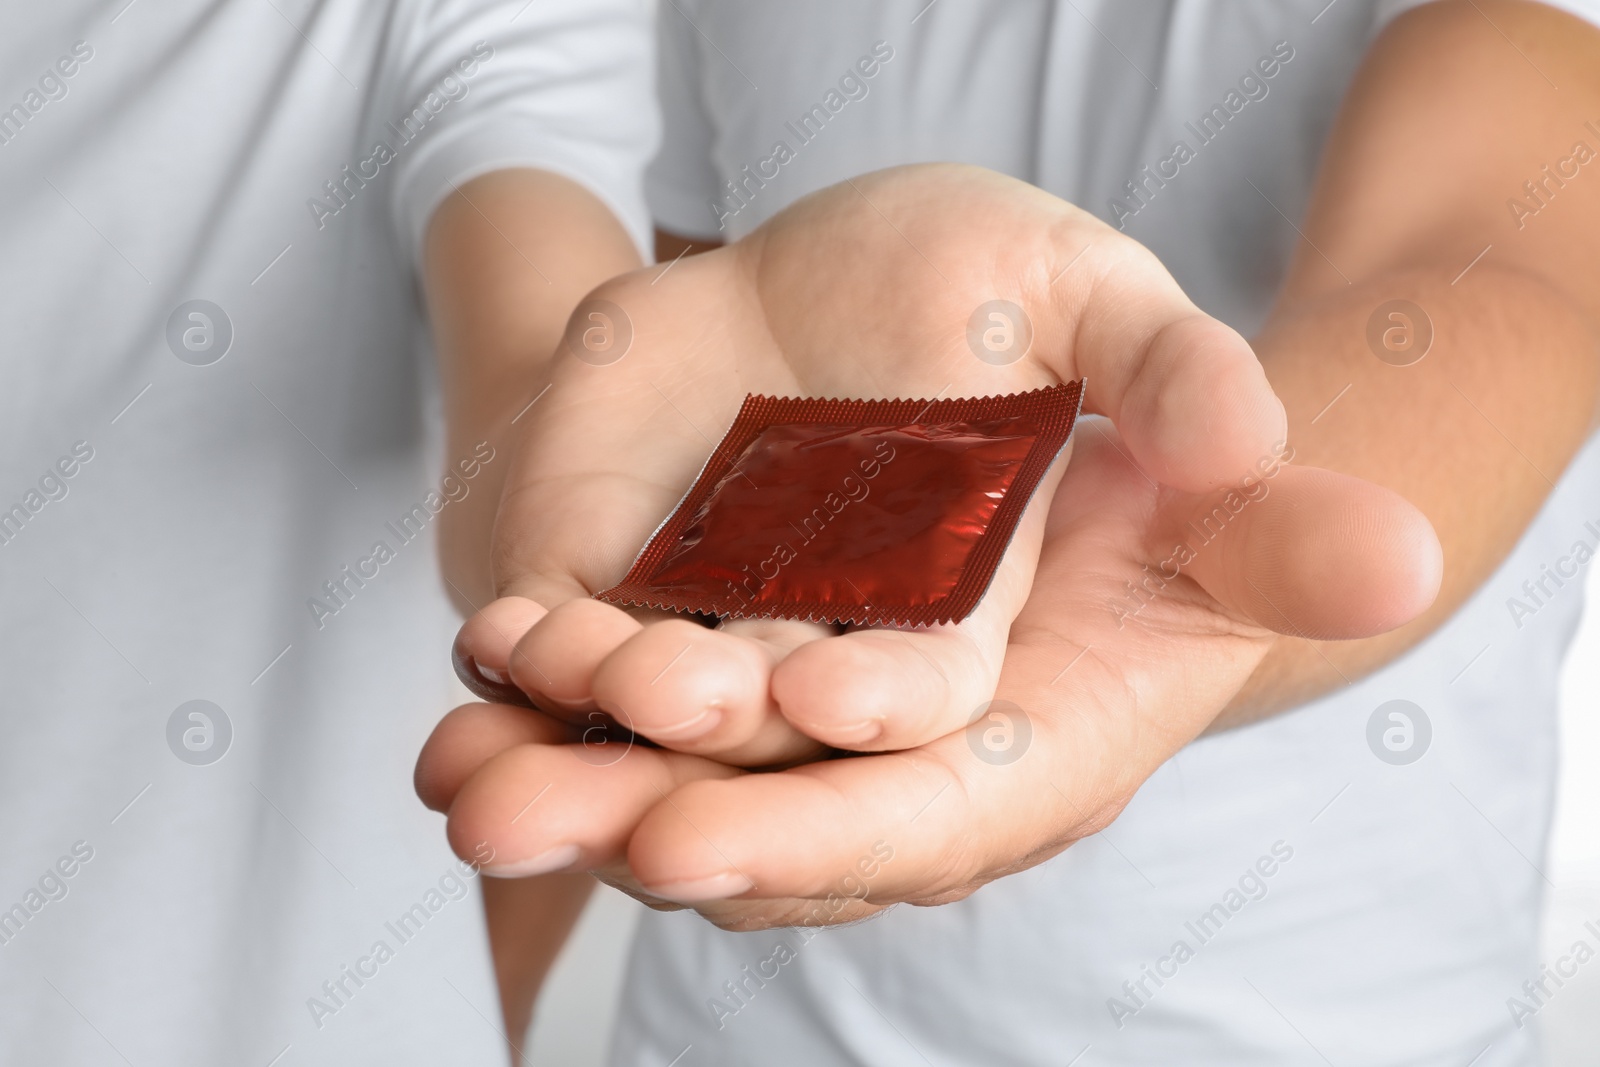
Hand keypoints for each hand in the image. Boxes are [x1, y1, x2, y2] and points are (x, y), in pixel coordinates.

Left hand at [418, 422, 1438, 916]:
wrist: (1071, 450)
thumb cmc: (1151, 482)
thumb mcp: (1211, 473)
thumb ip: (1277, 522)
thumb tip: (1393, 559)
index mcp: (1022, 755)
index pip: (924, 819)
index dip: (825, 826)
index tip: (706, 830)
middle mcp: (903, 767)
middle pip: (772, 821)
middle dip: (655, 828)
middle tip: (526, 826)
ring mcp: (808, 724)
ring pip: (680, 779)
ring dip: (567, 785)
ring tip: (460, 782)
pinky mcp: (743, 660)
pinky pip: (638, 708)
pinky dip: (553, 705)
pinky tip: (472, 692)